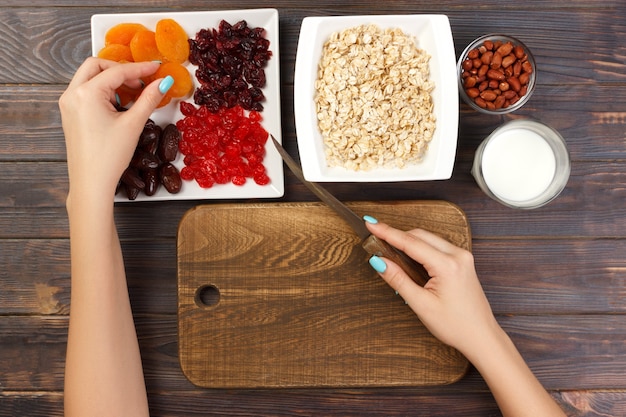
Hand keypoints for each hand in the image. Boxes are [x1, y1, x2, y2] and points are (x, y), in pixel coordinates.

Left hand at [59, 58, 167, 202]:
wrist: (91, 182)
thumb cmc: (108, 157)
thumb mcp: (133, 124)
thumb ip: (149, 99)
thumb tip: (163, 82)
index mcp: (86, 94)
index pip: (117, 71)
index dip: (140, 69)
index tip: (156, 68)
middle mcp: (72, 94)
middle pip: (97, 66)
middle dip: (121, 70)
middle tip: (142, 81)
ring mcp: (68, 104)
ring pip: (91, 78)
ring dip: (112, 81)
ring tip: (133, 96)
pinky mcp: (71, 113)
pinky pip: (87, 92)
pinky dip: (104, 92)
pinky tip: (121, 105)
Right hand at [365, 219, 499, 358]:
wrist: (481, 336)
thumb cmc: (456, 326)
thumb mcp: (421, 304)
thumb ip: (398, 280)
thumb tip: (379, 262)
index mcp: (448, 265)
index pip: (410, 243)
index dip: (387, 232)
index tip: (371, 224)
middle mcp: (458, 256)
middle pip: (420, 236)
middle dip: (396, 234)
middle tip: (375, 236)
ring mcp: (462, 257)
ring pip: (428, 239)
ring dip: (408, 240)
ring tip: (388, 247)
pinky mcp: (462, 262)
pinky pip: (437, 246)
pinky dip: (420, 247)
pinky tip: (408, 254)